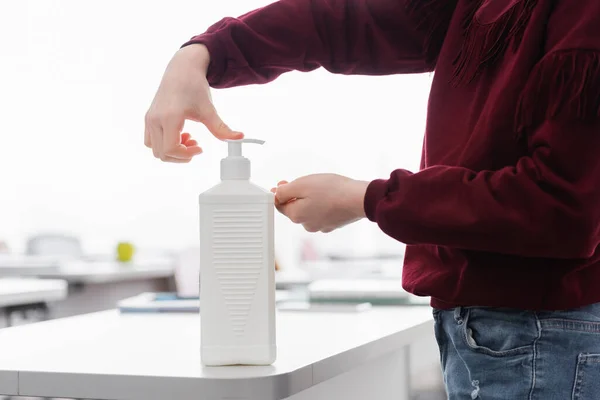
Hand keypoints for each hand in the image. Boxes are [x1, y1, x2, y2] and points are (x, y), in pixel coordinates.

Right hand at [144, 44, 242, 162]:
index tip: (200, 148)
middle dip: (181, 155)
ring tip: (187, 139)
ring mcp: (150, 119)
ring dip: (172, 150)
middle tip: (195, 144)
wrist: (182, 69)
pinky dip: (164, 144)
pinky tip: (179, 134)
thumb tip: (239, 138)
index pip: (171, 149)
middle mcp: (155, 119)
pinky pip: (151, 141)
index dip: (186, 154)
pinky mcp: (149, 118)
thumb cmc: (194, 86)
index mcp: (169, 117)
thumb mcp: (209, 110)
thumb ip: (222, 128)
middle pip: (161, 154)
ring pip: (154, 149)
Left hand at [271, 174, 368, 232]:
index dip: (279, 193)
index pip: (279, 205)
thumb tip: (276, 194)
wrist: (359, 199)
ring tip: (320, 187)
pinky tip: (329, 195)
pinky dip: (322, 204)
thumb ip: (284, 191)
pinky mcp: (333, 224)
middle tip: (301, 181)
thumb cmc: (331, 190)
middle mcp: (307, 225)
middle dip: (295, 195)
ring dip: (310, 200)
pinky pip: (322, 213)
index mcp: (296, 216)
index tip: (283, 183)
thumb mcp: (301, 185)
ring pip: (309, 211)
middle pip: (294, 208)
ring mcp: (321, 226)